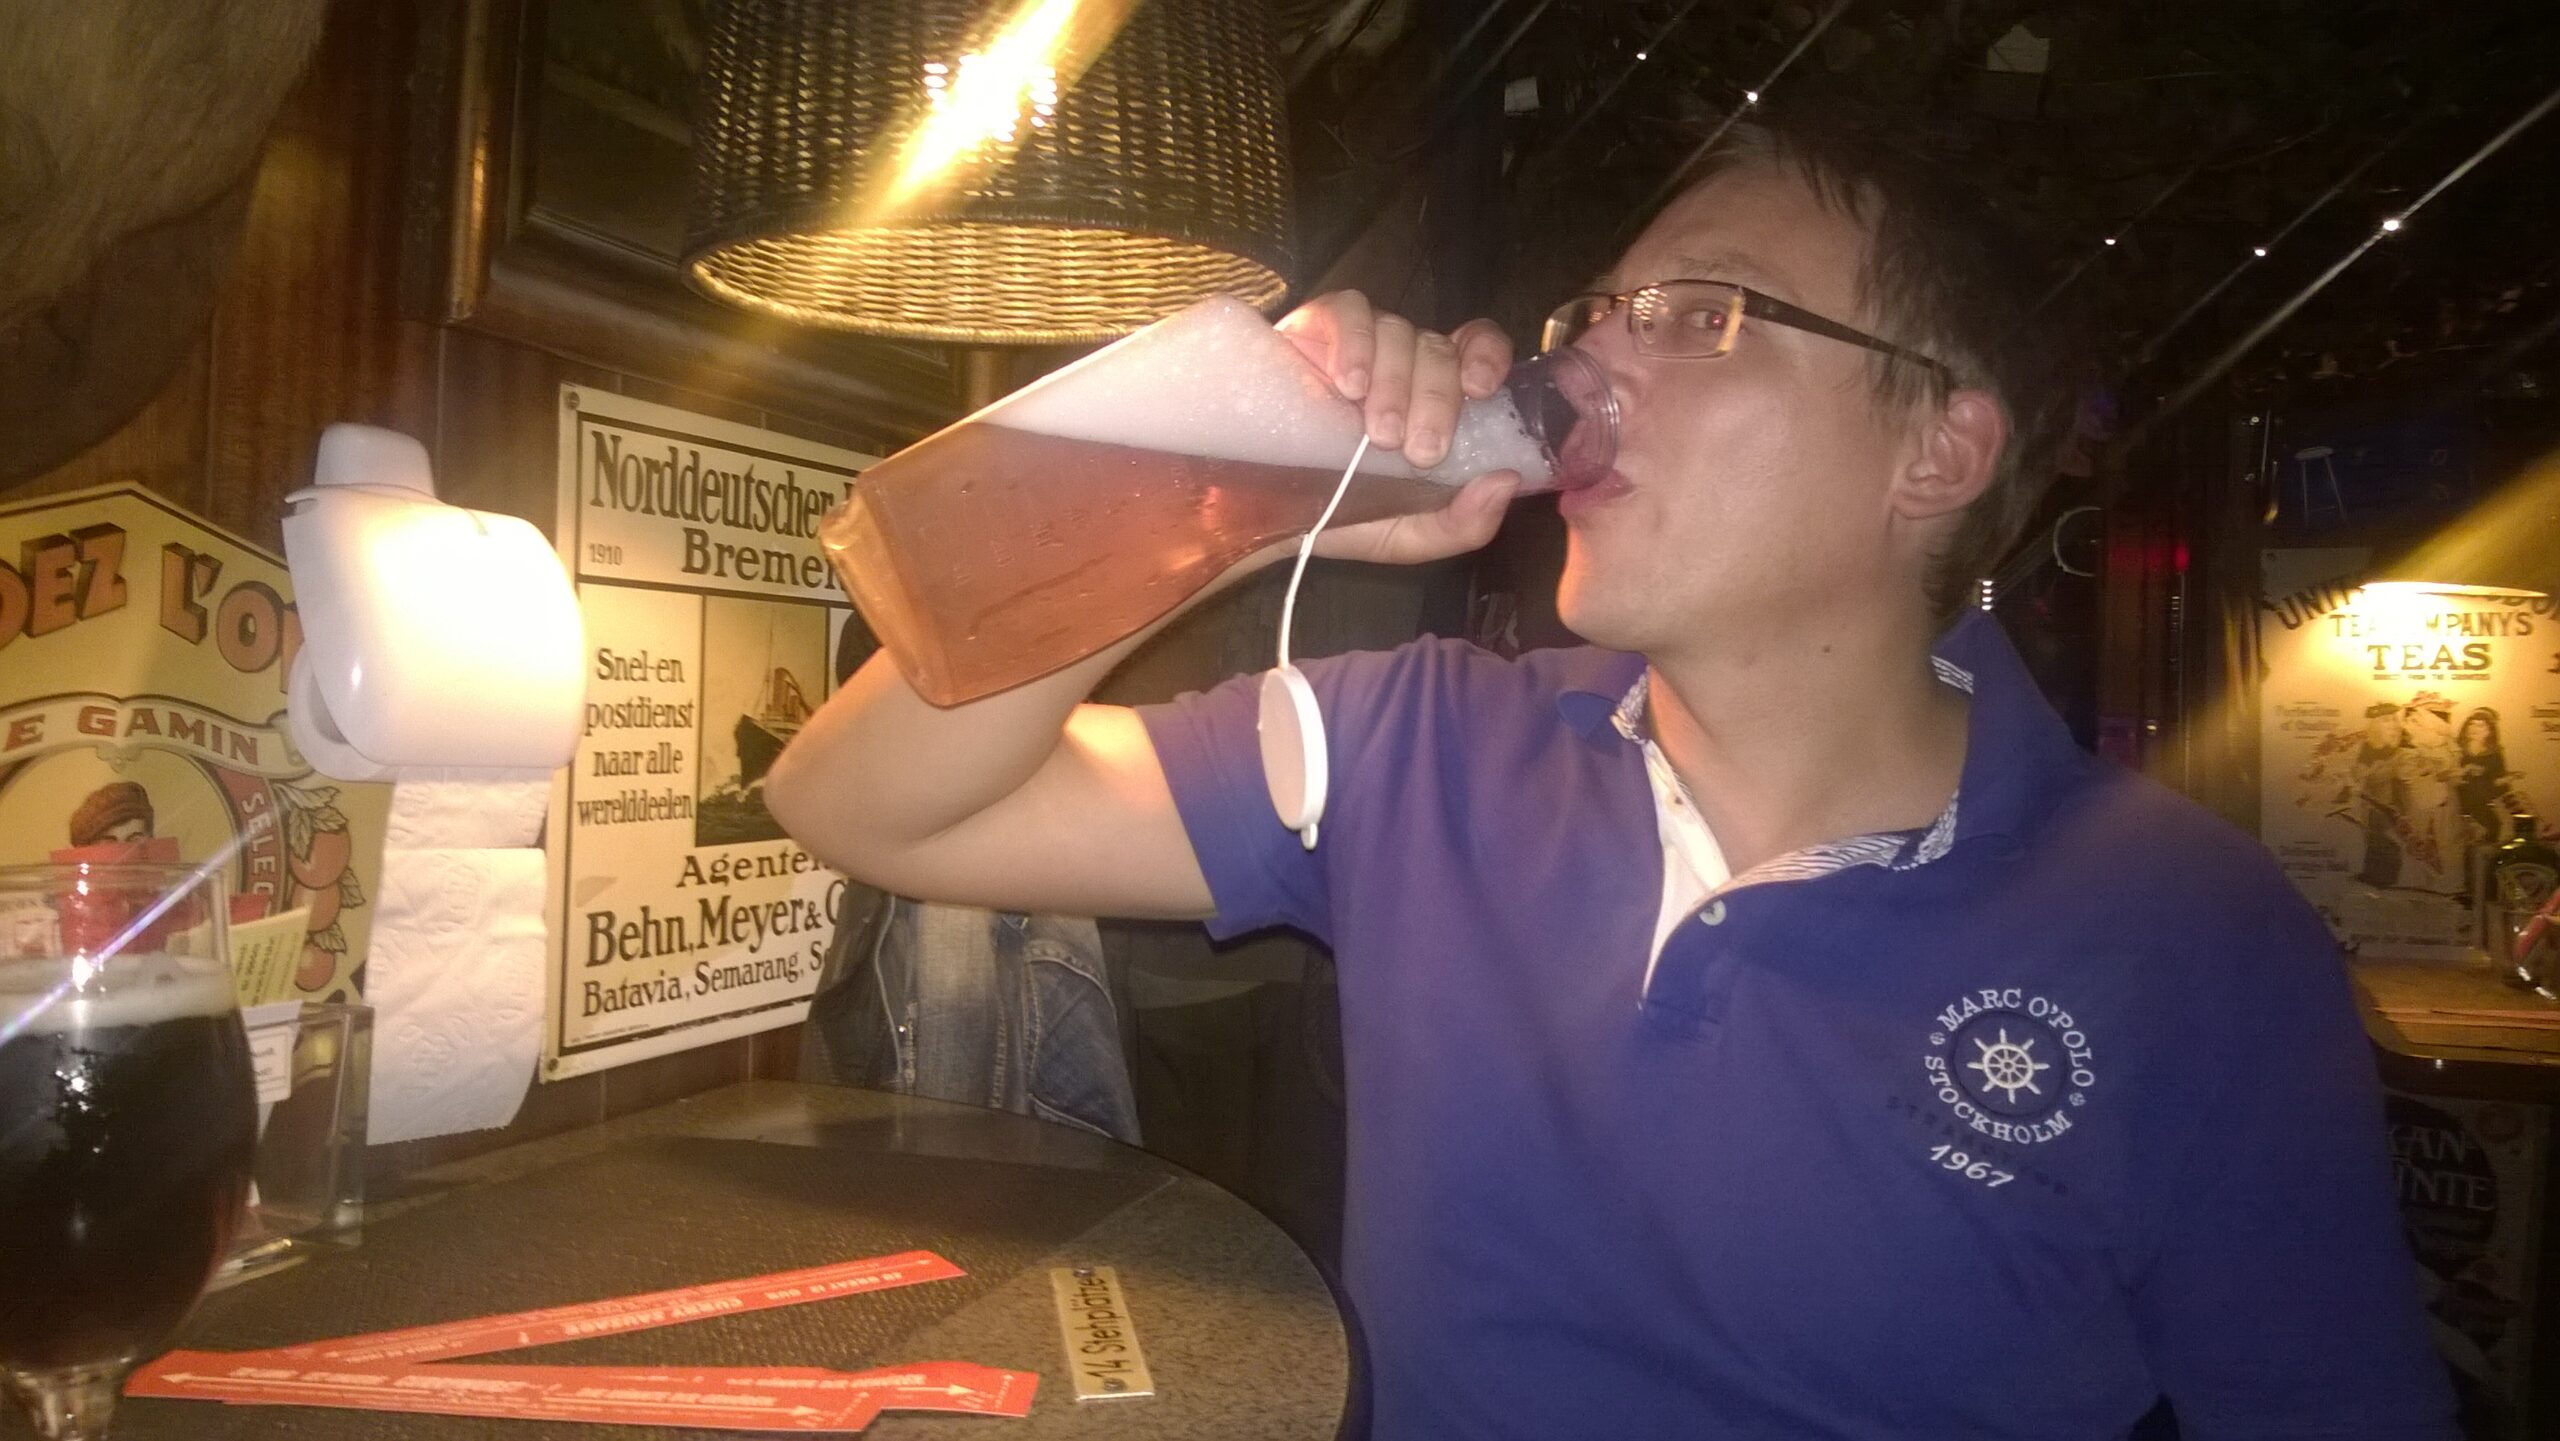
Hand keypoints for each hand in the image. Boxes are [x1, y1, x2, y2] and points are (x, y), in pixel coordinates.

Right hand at [1274, 289, 1520, 563]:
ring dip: (1395, 383)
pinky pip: (1348, 311)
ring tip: (1374, 432)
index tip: (1480, 389)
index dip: (1486, 356)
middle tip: (1416, 451)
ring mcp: (1362, 342)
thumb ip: (1464, 522)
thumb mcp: (1410, 535)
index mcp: (1436, 397)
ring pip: (1398, 331)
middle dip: (1436, 400)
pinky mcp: (1316, 327)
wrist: (1265, 515)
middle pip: (1438, 349)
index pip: (1477, 347)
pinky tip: (1347, 384)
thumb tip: (1508, 482)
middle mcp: (1404, 362)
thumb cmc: (1345, 516)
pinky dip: (1355, 343)